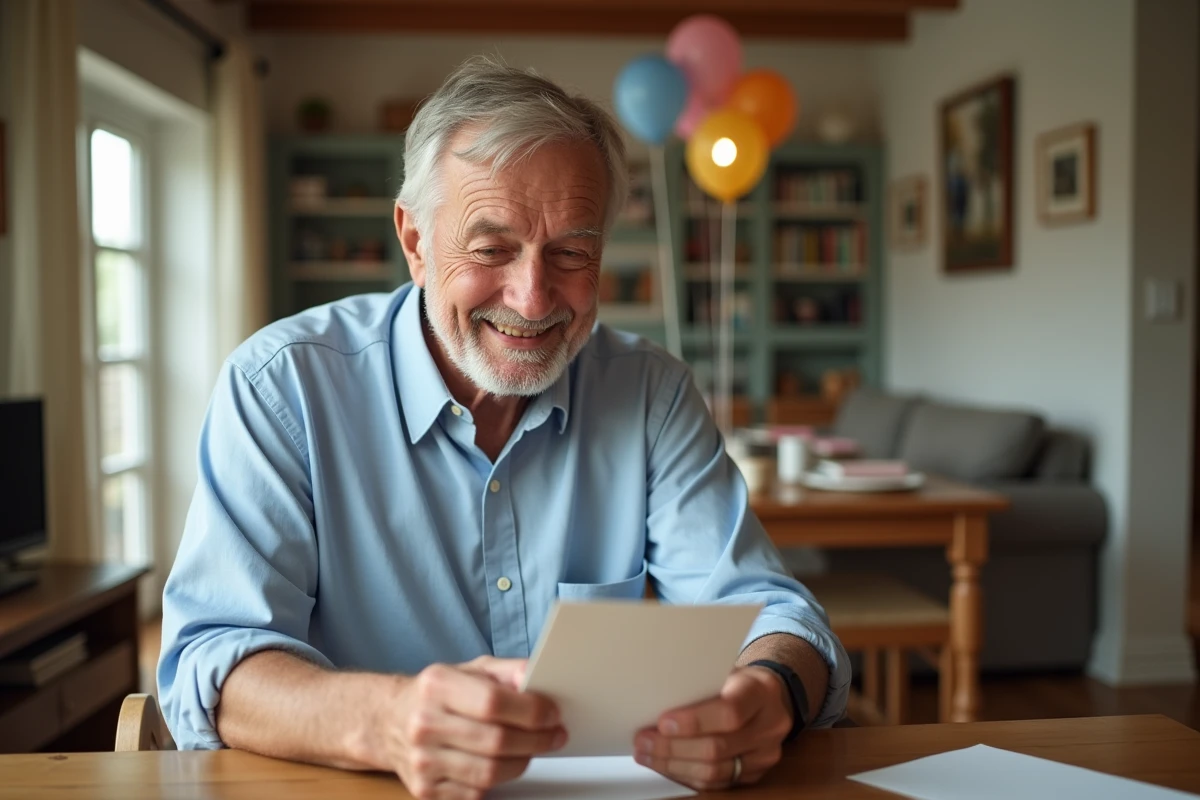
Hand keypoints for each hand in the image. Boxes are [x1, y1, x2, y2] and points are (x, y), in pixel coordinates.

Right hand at [372, 656, 566, 799]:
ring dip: (521, 762)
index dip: (530, 711)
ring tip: (530, 749)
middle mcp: (424, 723)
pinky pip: (476, 793)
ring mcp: (422, 760)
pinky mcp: (425, 790)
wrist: (388, 722)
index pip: (492, 703)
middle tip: (553, 735)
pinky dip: (496, 781)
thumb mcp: (469, 669)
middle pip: (495, 741)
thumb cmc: (436, 695)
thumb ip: (506, 671)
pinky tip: (500, 763)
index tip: (552, 714)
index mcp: (437, 686)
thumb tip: (535, 678)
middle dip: (536, 740)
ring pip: (489, 773)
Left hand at [633, 666, 792, 790]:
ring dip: (674, 765)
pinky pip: (716, 783)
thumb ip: (697, 683)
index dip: (694, 721)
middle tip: (644, 740)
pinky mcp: (755, 774)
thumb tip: (654, 699)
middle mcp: (770, 726)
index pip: (730, 711)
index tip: (663, 722)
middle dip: (673, 747)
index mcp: (760, 692)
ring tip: (647, 754)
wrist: (768, 697)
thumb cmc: (737, 681)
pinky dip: (686, 775)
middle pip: (718, 747)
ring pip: (715, 771)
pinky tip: (666, 765)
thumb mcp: (723, 669)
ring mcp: (765, 754)